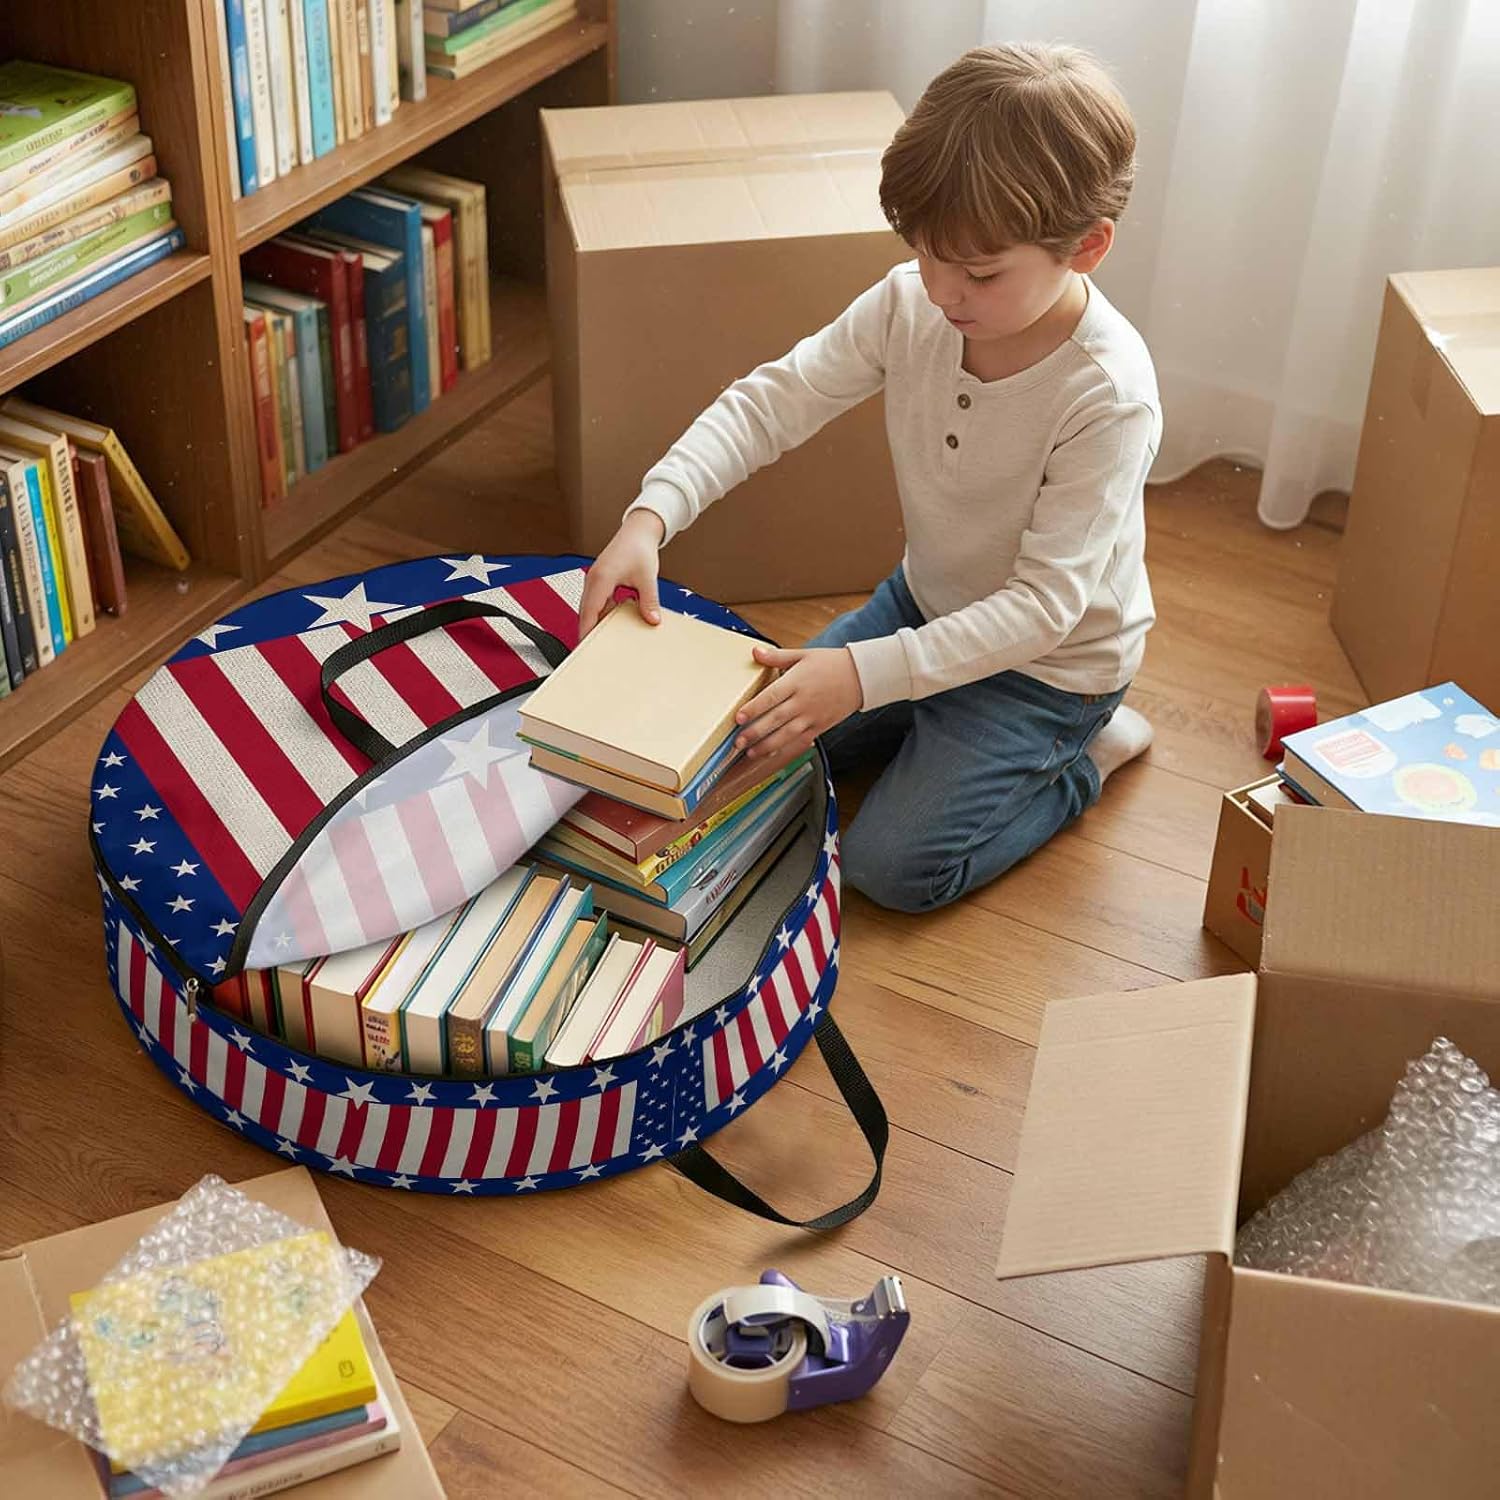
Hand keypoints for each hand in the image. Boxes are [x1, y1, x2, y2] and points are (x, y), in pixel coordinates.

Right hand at [578, 509, 666, 637]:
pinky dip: (601, 614)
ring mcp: (594, 580)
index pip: (589, 611)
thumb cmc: (639, 548)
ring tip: (602, 642)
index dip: (587, 630)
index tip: (586, 646)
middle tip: (592, 651)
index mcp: (601, 578)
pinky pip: (596, 602)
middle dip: (588, 631)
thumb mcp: (647, 578)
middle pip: (585, 612)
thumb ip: (649, 601)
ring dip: (594, 622)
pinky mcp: (599, 581)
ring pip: (589, 608)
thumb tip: (652, 620)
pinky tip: (611, 624)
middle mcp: (593, 579)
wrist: (638, 532)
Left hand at [734, 645, 862, 767]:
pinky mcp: (820, 726)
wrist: (861, 676)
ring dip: (767, 745)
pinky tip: (772, 754)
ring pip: (786, 735)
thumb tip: (755, 652)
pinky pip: (801, 740)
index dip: (754, 709)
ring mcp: (812, 716)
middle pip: (775, 720)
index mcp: (796, 682)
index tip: (738, 718)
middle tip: (738, 742)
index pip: (771, 697)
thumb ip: (777, 657)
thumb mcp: (803, 655)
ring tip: (750, 753)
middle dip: (755, 733)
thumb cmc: (831, 664)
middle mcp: (803, 702)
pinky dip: (786, 748)